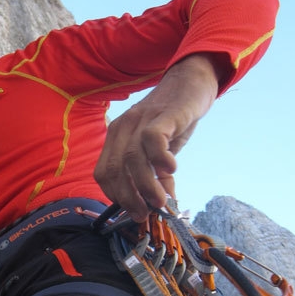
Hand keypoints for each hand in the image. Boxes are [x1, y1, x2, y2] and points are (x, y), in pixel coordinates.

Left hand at [94, 53, 227, 219]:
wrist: (191, 81)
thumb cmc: (172, 120)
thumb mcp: (160, 150)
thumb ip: (157, 176)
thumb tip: (162, 206)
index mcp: (115, 137)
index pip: (103, 174)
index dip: (116, 196)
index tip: (134, 211)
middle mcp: (122, 127)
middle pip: (114, 170)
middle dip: (128, 198)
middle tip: (145, 214)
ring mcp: (140, 120)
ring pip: (132, 159)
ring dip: (146, 186)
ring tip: (160, 201)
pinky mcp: (163, 115)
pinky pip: (152, 139)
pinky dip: (159, 159)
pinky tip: (172, 169)